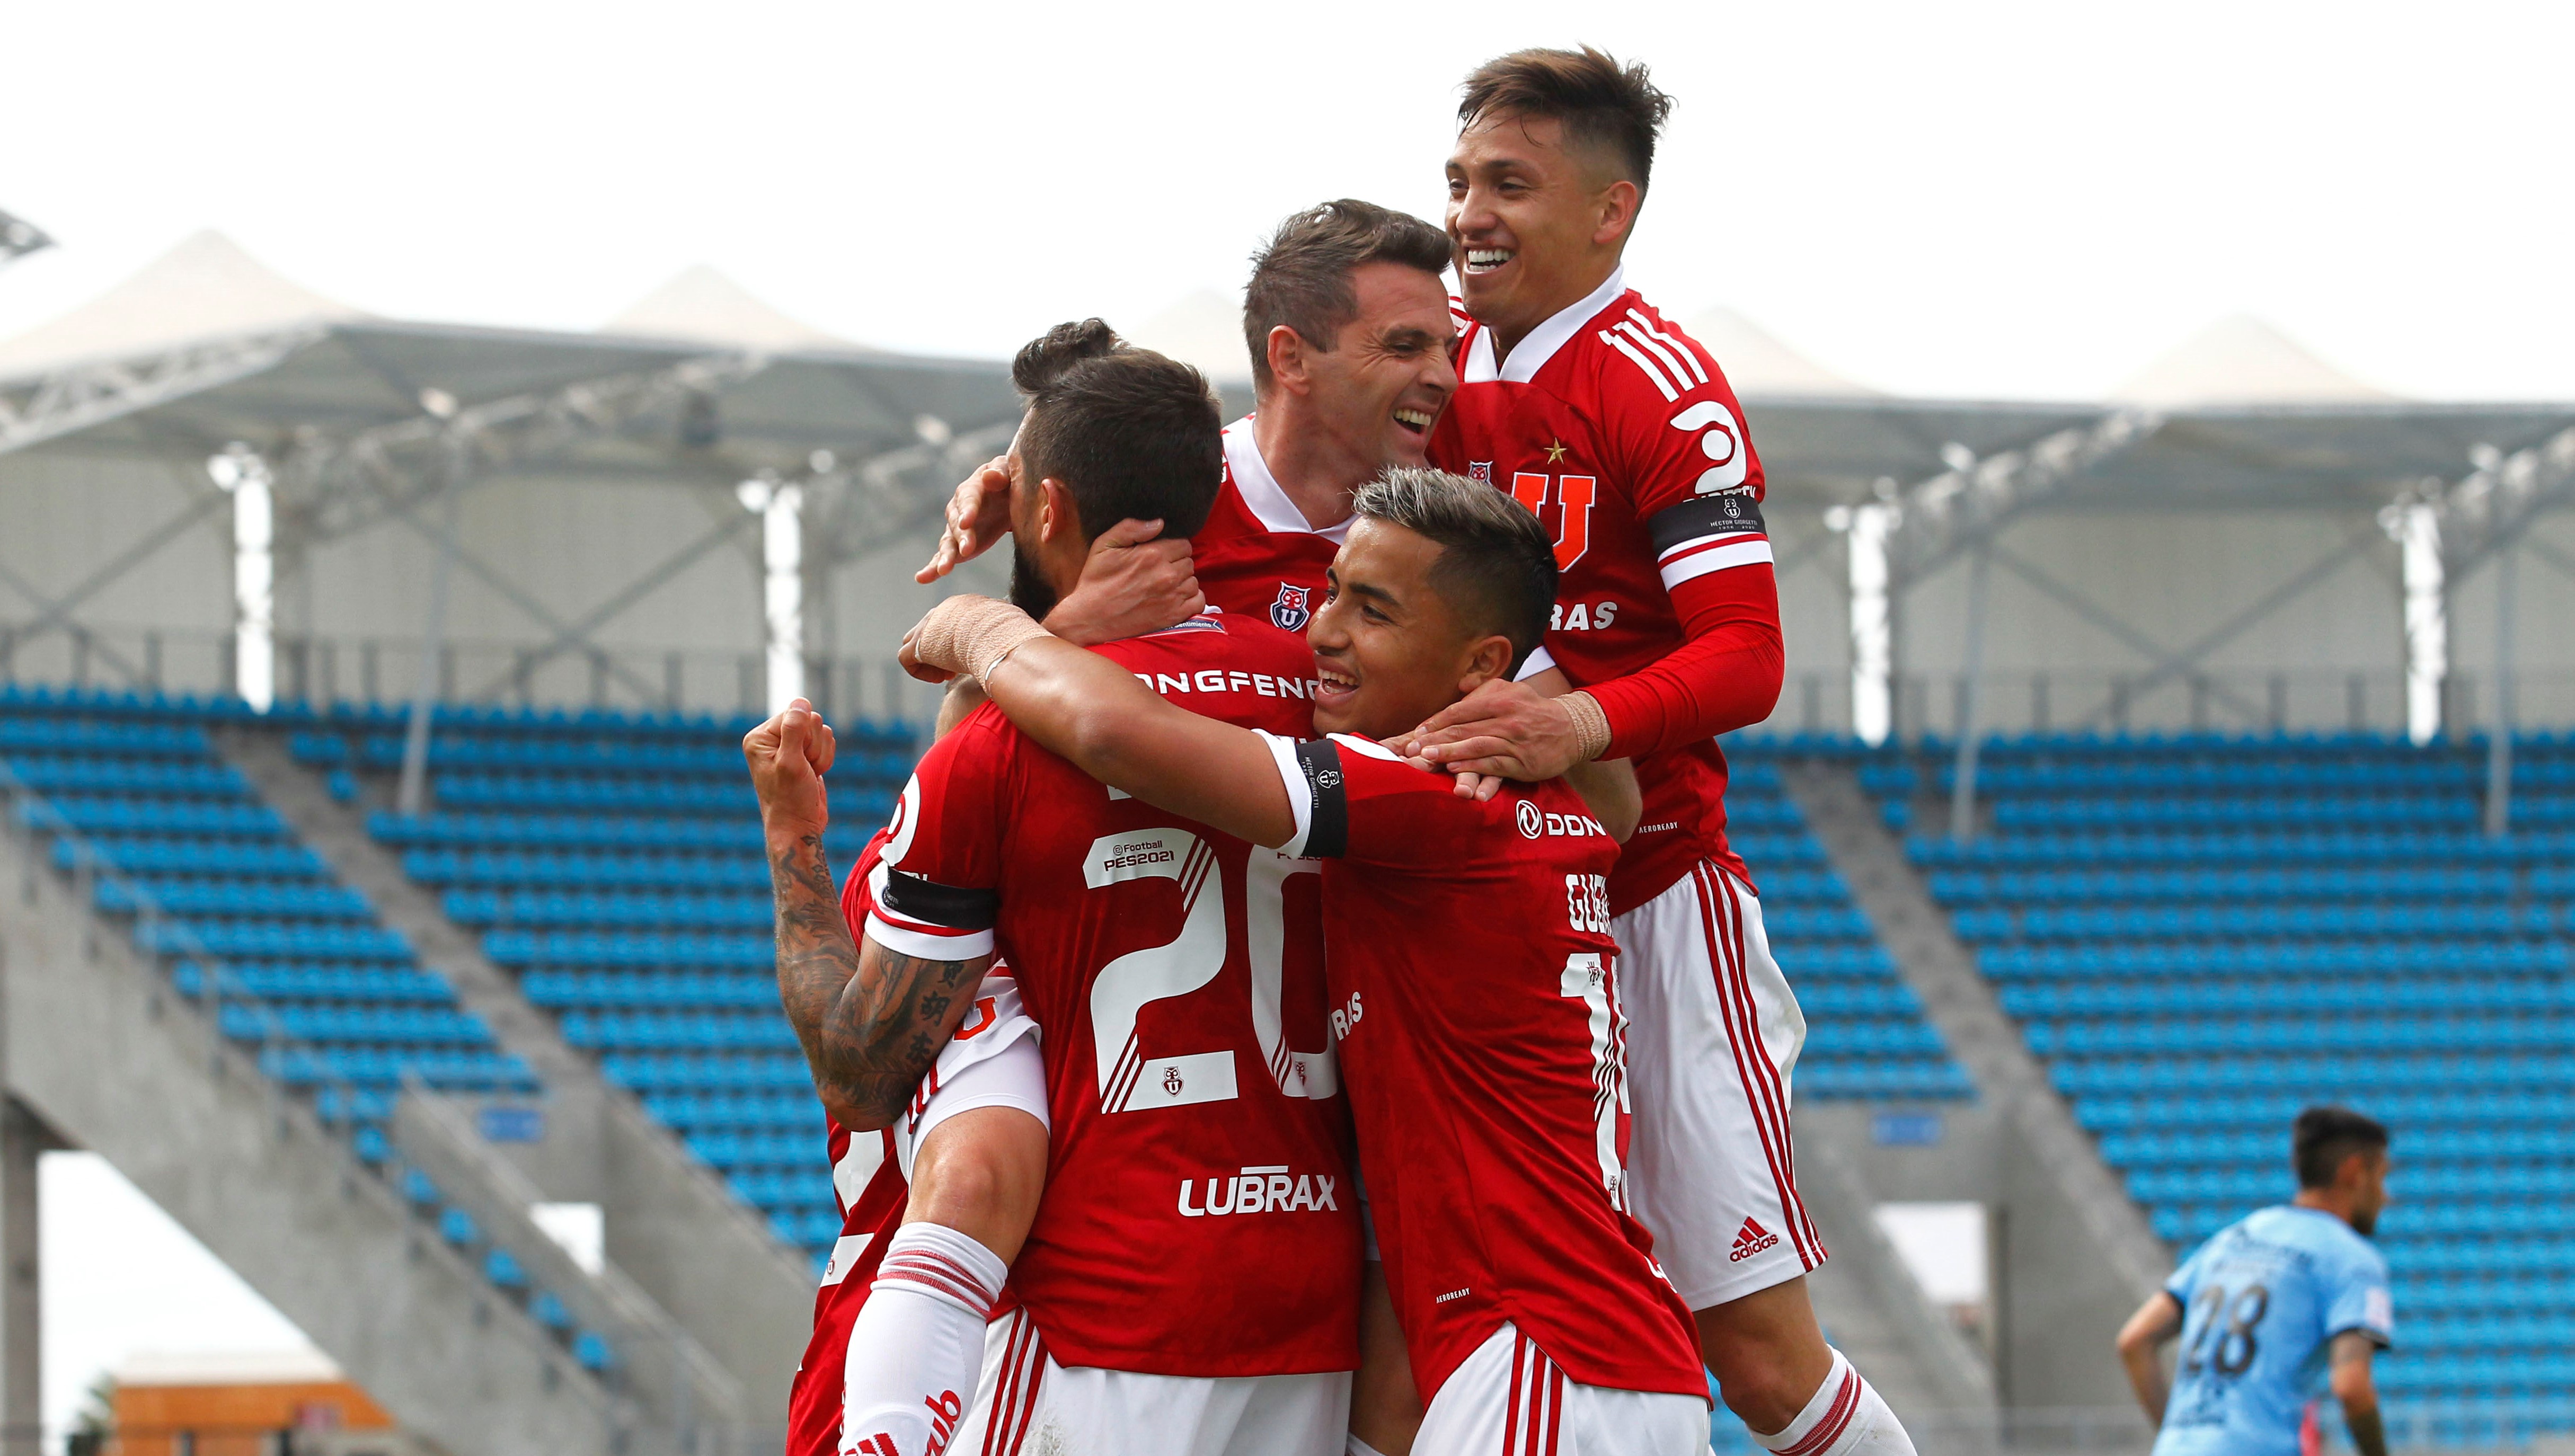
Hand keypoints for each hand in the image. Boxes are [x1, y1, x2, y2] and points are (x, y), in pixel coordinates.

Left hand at [743, 697, 835, 836]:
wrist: (798, 827)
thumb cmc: (790, 800)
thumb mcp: (790, 762)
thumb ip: (794, 729)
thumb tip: (800, 702)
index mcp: (760, 737)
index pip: (795, 714)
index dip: (805, 737)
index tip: (797, 761)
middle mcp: (773, 739)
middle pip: (811, 720)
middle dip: (814, 747)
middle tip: (803, 770)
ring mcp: (790, 746)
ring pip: (823, 731)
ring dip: (821, 755)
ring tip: (808, 775)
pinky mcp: (805, 754)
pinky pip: (827, 742)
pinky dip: (826, 759)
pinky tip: (814, 775)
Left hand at [901, 593, 1025, 683]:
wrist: (995, 635)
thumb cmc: (1009, 634)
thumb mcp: (1014, 628)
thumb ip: (1014, 630)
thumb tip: (1041, 636)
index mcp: (963, 606)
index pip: (950, 622)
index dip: (958, 643)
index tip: (972, 657)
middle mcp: (941, 612)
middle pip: (927, 630)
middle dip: (938, 650)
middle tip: (956, 667)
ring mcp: (926, 627)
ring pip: (912, 644)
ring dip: (927, 661)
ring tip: (946, 674)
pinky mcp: (916, 644)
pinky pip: (906, 659)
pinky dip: (921, 672)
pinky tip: (941, 678)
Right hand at [914, 455, 1012, 583]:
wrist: (1005, 495)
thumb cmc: (1008, 480)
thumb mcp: (1009, 471)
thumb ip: (1001, 473)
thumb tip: (989, 477)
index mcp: (971, 489)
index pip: (969, 500)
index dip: (968, 511)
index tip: (967, 523)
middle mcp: (957, 510)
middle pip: (956, 524)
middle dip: (961, 538)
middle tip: (966, 551)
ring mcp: (955, 529)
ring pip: (947, 543)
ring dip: (945, 556)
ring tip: (942, 570)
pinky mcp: (957, 546)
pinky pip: (944, 556)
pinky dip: (933, 568)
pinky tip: (922, 578)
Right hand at [1044, 518, 1202, 644]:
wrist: (1090, 618)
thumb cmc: (1096, 580)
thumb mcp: (1104, 545)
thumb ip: (1131, 528)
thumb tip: (1159, 523)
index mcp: (1152, 554)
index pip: (1184, 544)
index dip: (1173, 547)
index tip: (1161, 554)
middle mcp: (1166, 575)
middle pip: (1189, 561)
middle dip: (1177, 563)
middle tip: (1161, 570)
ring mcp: (1172, 597)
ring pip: (1194, 581)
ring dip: (1183, 581)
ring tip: (1166, 585)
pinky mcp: (1173, 616)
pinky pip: (1198, 602)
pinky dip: (1192, 599)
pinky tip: (1176, 597)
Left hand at [1399, 678, 1586, 780]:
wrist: (1571, 729)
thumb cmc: (1532, 710)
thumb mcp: (1511, 691)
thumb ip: (1484, 691)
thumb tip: (1460, 686)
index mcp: (1500, 698)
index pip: (1460, 710)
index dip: (1436, 722)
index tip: (1415, 733)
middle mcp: (1507, 717)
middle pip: (1463, 729)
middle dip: (1434, 740)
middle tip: (1410, 750)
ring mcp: (1515, 740)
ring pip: (1476, 746)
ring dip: (1449, 753)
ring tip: (1427, 758)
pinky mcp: (1522, 762)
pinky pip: (1493, 765)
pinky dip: (1472, 767)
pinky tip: (1455, 770)